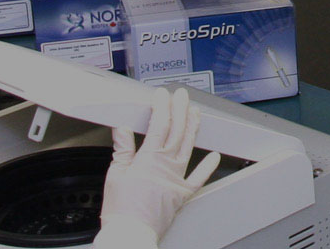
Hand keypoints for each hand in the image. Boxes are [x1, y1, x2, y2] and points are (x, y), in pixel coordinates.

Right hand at [97, 88, 221, 246]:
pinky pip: (198, 179)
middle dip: (180, 110)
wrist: (130, 234)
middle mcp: (166, 166)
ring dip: (193, 128)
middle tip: (183, 95)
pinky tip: (215, 155)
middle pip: (176, 131)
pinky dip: (208, 167)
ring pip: (188, 148)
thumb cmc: (120, 209)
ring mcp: (176, 179)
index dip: (162, 106)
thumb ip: (122, 149)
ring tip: (196, 113)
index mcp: (148, 159)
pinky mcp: (182, 194)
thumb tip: (122, 129)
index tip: (163, 95)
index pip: (159, 125)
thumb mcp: (114, 174)